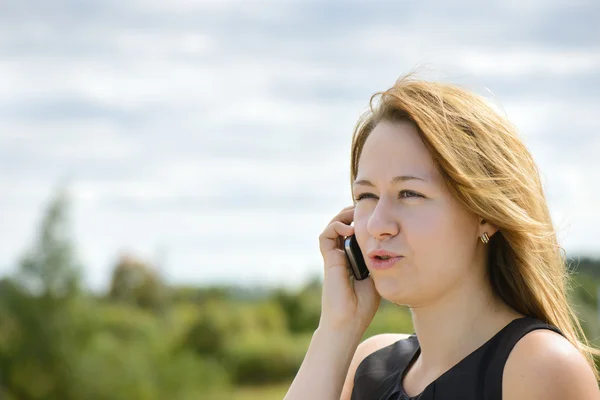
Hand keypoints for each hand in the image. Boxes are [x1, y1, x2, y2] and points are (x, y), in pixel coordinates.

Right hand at [318, 205, 380, 332]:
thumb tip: (392, 245)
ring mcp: (334, 256)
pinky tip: (348, 228)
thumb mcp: (378, 277)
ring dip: (343, 216)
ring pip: (334, 226)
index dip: (363, 221)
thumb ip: (380, 260)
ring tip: (355, 214)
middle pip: (344, 225)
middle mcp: (343, 254)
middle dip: (354, 214)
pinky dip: (335, 226)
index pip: (357, 232)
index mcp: (354, 258)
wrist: (349, 321)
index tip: (376, 216)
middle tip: (365, 209)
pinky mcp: (328, 259)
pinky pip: (326, 236)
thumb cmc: (364, 306)